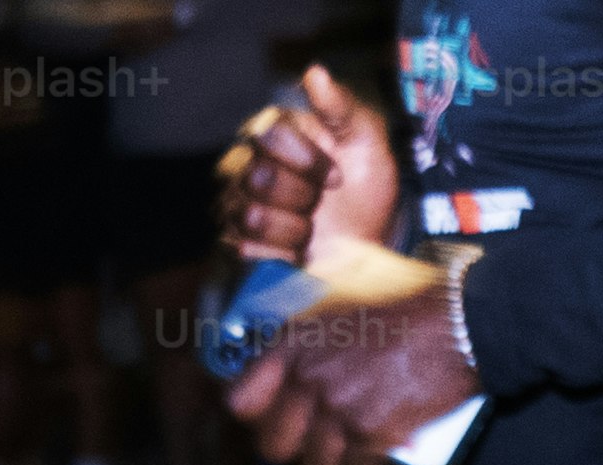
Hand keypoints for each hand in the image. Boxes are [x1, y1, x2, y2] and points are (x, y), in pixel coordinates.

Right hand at [219, 60, 395, 262]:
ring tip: (310, 225)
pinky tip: (298, 246)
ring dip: (295, 229)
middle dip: (303, 196)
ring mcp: (235, 200)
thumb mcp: (366, 139)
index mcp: (273, 129)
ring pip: (251, 216)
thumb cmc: (364, 183)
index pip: (270, 136)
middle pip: (258, 178)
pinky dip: (282, 252)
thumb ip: (341, 106)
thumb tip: (315, 74)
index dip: (310, 162)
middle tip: (321, 201)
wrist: (368, 238)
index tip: (337, 176)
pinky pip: (246, 246)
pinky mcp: (234, 239)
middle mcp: (244, 159)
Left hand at [222, 266, 468, 464]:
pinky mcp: (374, 436)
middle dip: (292, 447)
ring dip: (333, 462)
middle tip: (311, 438)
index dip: (254, 413)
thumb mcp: (345, 276)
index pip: (242, 402)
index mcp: (293, 343)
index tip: (269, 413)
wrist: (459, 320)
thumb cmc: (409, 293)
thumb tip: (297, 302)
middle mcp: (309, 380)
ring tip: (349, 449)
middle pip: (274, 445)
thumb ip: (313, 298)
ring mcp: (340, 411)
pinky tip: (377, 463)